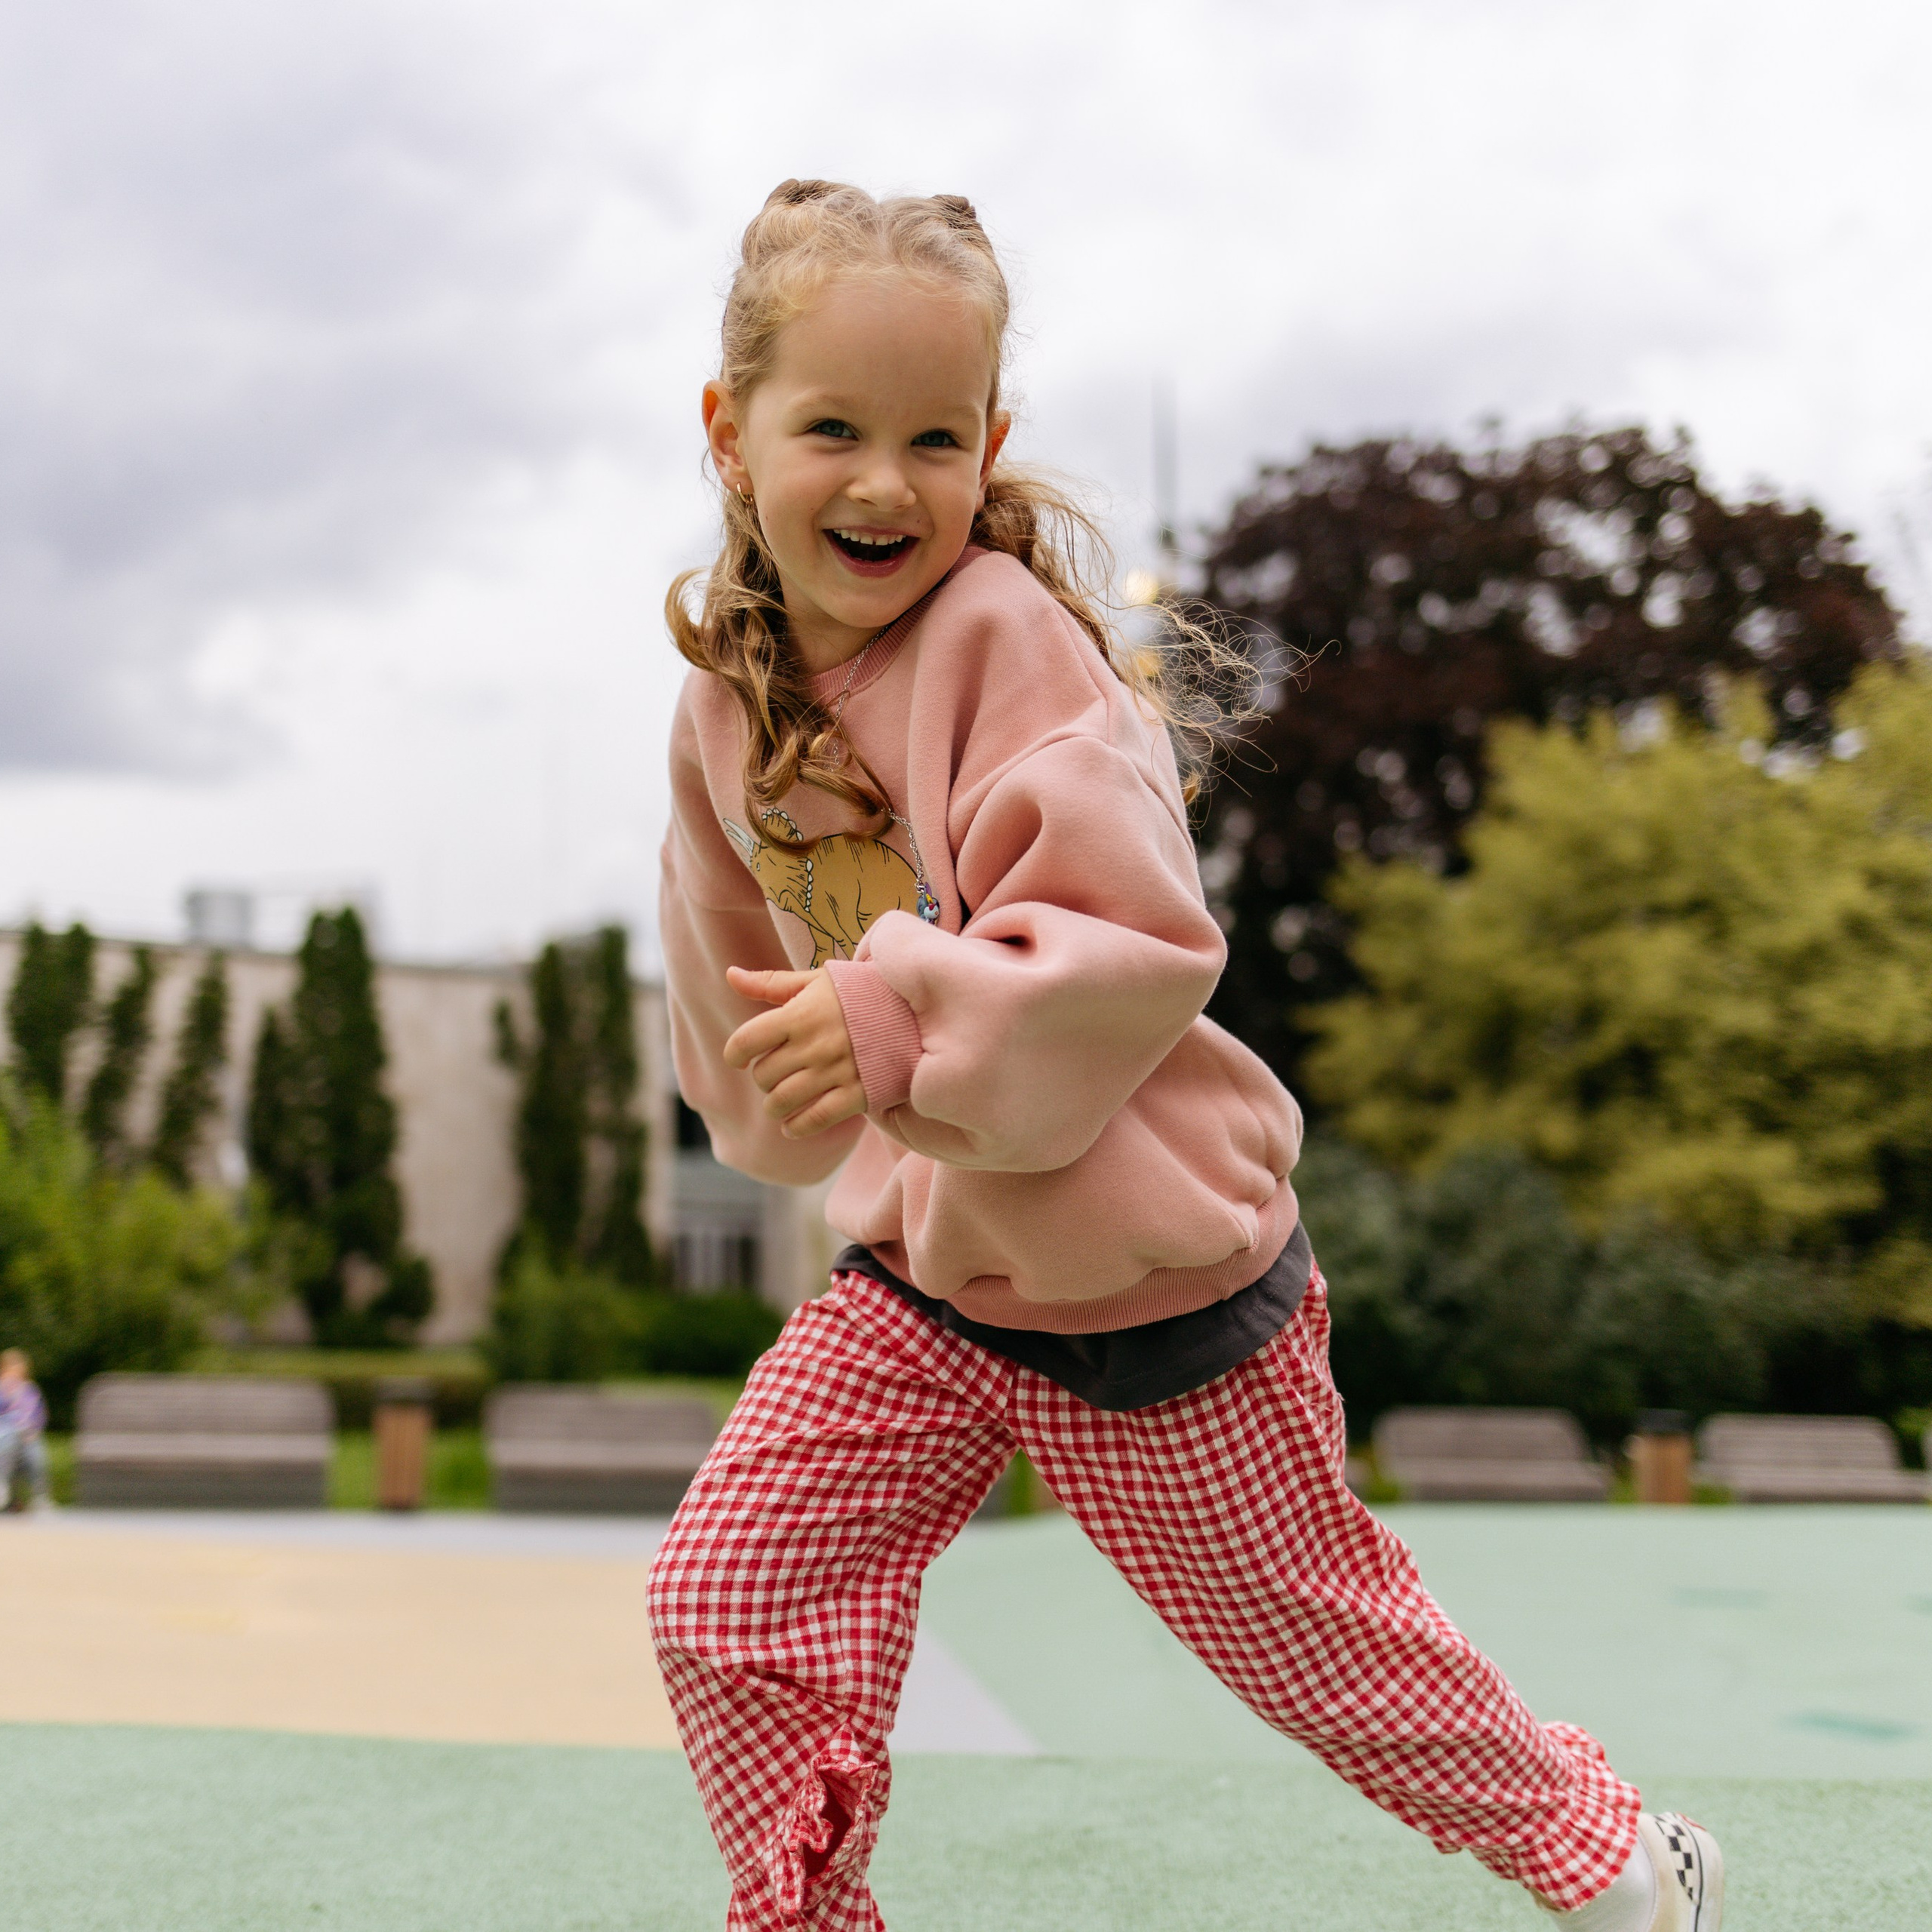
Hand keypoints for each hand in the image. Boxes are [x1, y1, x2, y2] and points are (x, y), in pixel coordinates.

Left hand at [723, 967, 866, 1138]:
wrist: (916, 1011)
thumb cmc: (859, 993)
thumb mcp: (817, 981)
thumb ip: (772, 983)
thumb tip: (731, 976)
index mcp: (801, 1013)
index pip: (746, 1041)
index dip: (734, 1055)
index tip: (740, 1059)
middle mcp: (815, 1044)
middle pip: (763, 1076)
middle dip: (763, 1078)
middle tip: (774, 1074)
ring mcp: (837, 1071)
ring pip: (782, 1102)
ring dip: (774, 1106)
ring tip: (780, 1101)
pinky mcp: (858, 1094)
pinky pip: (815, 1120)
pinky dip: (797, 1127)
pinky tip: (791, 1126)